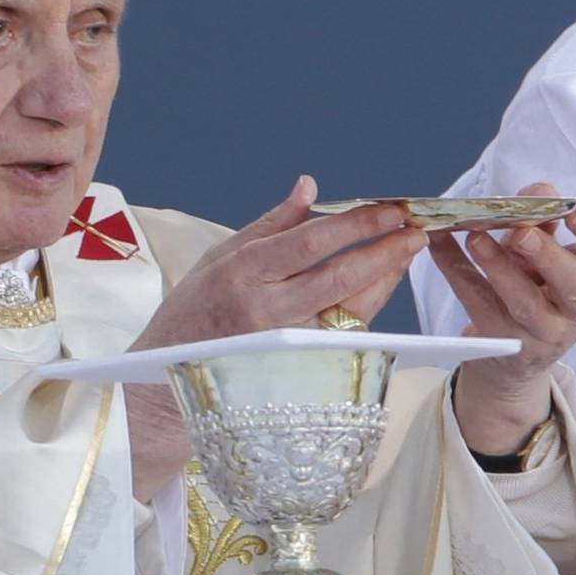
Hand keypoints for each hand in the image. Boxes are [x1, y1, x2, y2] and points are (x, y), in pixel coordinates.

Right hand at [124, 176, 427, 499]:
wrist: (159, 387)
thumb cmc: (189, 314)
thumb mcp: (218, 258)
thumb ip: (270, 224)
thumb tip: (310, 187)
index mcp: (243, 272)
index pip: (312, 240)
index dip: (358, 223)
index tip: (392, 207)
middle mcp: (265, 310)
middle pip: (340, 276)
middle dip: (386, 250)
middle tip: (416, 229)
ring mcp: (283, 347)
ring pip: (350, 310)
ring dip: (385, 279)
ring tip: (407, 251)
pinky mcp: (296, 373)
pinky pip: (343, 336)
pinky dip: (366, 307)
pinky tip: (380, 285)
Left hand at [432, 181, 575, 458]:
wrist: (518, 359)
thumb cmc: (541, 290)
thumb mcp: (551, 258)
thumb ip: (546, 223)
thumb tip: (538, 191)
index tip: (575, 212)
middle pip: (573, 285)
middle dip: (548, 256)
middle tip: (522, 232)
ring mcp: (541, 332)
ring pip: (523, 302)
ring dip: (499, 266)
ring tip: (476, 237)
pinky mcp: (503, 343)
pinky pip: (478, 304)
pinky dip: (455, 270)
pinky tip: (439, 244)